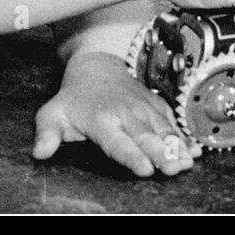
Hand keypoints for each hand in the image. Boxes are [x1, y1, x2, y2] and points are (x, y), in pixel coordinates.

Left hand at [33, 52, 199, 177]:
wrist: (97, 66)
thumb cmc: (74, 97)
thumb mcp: (53, 113)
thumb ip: (46, 134)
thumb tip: (39, 152)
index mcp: (102, 121)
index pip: (118, 142)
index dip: (131, 155)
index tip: (144, 168)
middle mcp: (126, 115)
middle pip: (146, 138)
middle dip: (161, 154)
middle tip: (173, 168)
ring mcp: (144, 110)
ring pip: (163, 131)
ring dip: (177, 147)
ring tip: (188, 161)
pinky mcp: (156, 107)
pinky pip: (173, 123)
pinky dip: (184, 136)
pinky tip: (195, 150)